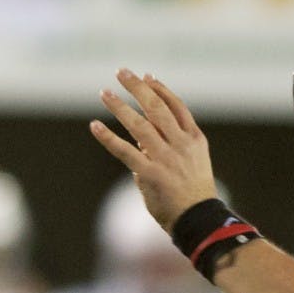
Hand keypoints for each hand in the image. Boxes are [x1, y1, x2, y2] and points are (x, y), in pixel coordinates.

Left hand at [90, 69, 218, 230]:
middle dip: (138, 88)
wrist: (199, 220)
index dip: (161, 89)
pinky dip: (108, 138)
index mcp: (194, 139)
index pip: (177, 106)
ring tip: (105, 93)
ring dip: (120, 106)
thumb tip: (139, 142)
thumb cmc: (193, 195)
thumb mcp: (192, 164)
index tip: (146, 76)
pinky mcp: (150, 174)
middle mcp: (181, 144)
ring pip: (140, 125)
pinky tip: (94, 126)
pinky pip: (125, 151)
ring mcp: (166, 158)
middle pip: (157, 108)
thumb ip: (169, 148)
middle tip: (121, 72)